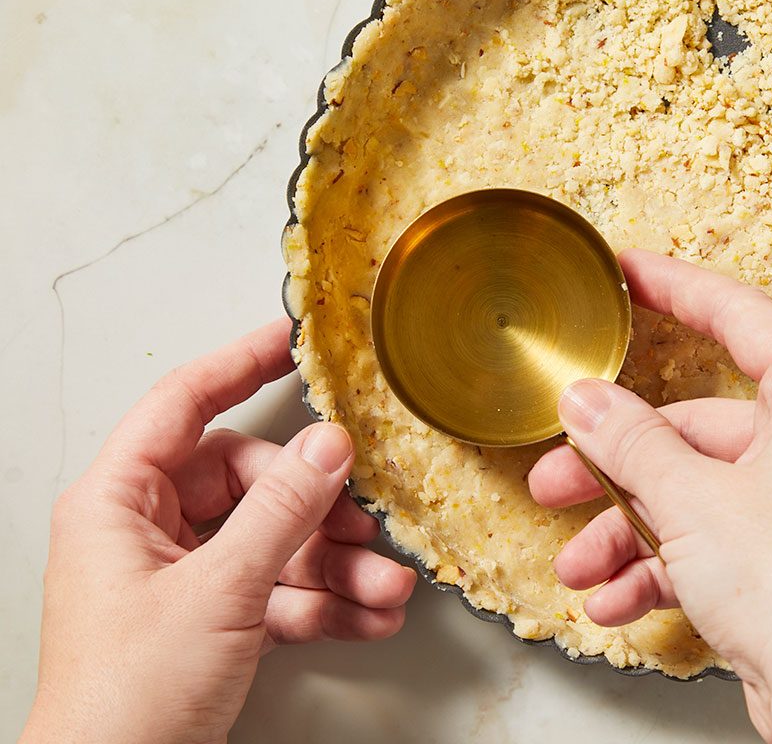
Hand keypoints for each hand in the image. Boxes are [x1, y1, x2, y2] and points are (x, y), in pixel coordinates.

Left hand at [21, 319, 415, 743]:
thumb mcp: (218, 592)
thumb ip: (279, 512)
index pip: (185, 404)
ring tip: (386, 588)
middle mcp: (148, 530)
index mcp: (119, 501)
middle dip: (317, 510)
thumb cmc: (127, 697)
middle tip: (367, 521)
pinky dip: (320, 605)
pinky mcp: (209, 622)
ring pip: (272, 544)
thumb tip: (328, 445)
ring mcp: (181, 578)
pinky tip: (366, 618)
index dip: (241, 363)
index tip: (295, 339)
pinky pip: (274, 593)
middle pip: (249, 485)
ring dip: (334, 567)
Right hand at [530, 251, 771, 742]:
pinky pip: (717, 544)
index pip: (739, 316)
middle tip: (554, 480)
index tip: (628, 270)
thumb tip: (586, 401)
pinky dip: (663, 568)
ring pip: (699, 495)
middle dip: (617, 467)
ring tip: (576, 566)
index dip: (674, 286)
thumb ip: (630, 440)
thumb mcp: (691, 501)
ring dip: (629, 532)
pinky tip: (613, 601)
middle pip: (698, 429)